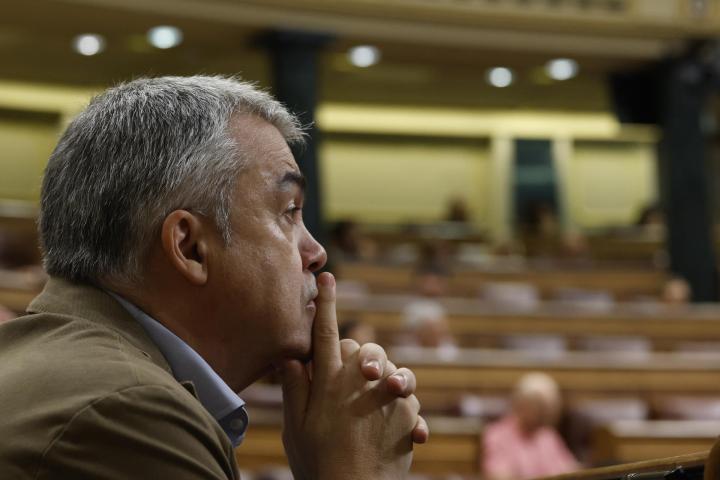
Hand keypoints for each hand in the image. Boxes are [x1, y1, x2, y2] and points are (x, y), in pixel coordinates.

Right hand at [281, 272, 418, 479]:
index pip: (326, 332)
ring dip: (385, 379)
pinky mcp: (409, 411)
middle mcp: (359, 381)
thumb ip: (294, 388)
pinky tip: (390, 427)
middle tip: (354, 380)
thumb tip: (290, 356)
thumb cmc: (318, 462)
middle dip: (360, 357)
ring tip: (378, 402)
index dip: (327, 303)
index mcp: (328, 380)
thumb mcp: (296, 427)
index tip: (328, 276)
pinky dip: (399, 406)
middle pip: (362, 349)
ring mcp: (386, 395)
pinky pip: (406, 396)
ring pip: (390, 368)